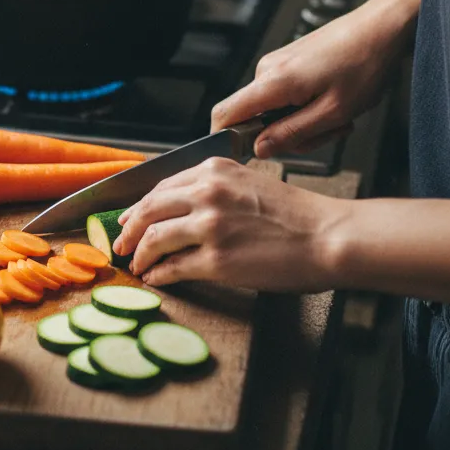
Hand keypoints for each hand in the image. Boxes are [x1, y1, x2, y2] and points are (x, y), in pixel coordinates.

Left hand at [113, 157, 347, 289]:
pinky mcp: (216, 260)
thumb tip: (179, 207)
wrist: (328, 236)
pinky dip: (159, 275)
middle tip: (121, 244)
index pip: (160, 186)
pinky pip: (173, 268)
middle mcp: (207, 192)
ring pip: (153, 238)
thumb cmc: (296, 214)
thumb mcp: (249, 183)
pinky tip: (156, 279)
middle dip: (128, 229)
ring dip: (140, 254)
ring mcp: (210, 226)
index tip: (130, 218)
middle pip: (148, 209)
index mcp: (214, 170)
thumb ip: (214, 188)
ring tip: (137, 265)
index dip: (140, 206)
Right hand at [212, 0, 421, 157]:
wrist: (381, 27)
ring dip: (304, 122)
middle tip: (327, 131)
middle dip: (288, 134)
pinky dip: (308, 107)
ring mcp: (277, 64)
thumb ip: (292, 133)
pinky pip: (285, 97)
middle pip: (254, 118)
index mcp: (273, 81)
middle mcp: (267, 69)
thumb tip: (259, 148)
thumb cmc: (364, 64)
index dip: (228, 139)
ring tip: (337, 114)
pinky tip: (334, 101)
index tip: (252, 155)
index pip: (225, 114)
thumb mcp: (333, 111)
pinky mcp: (288, 63)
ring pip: (274, 110)